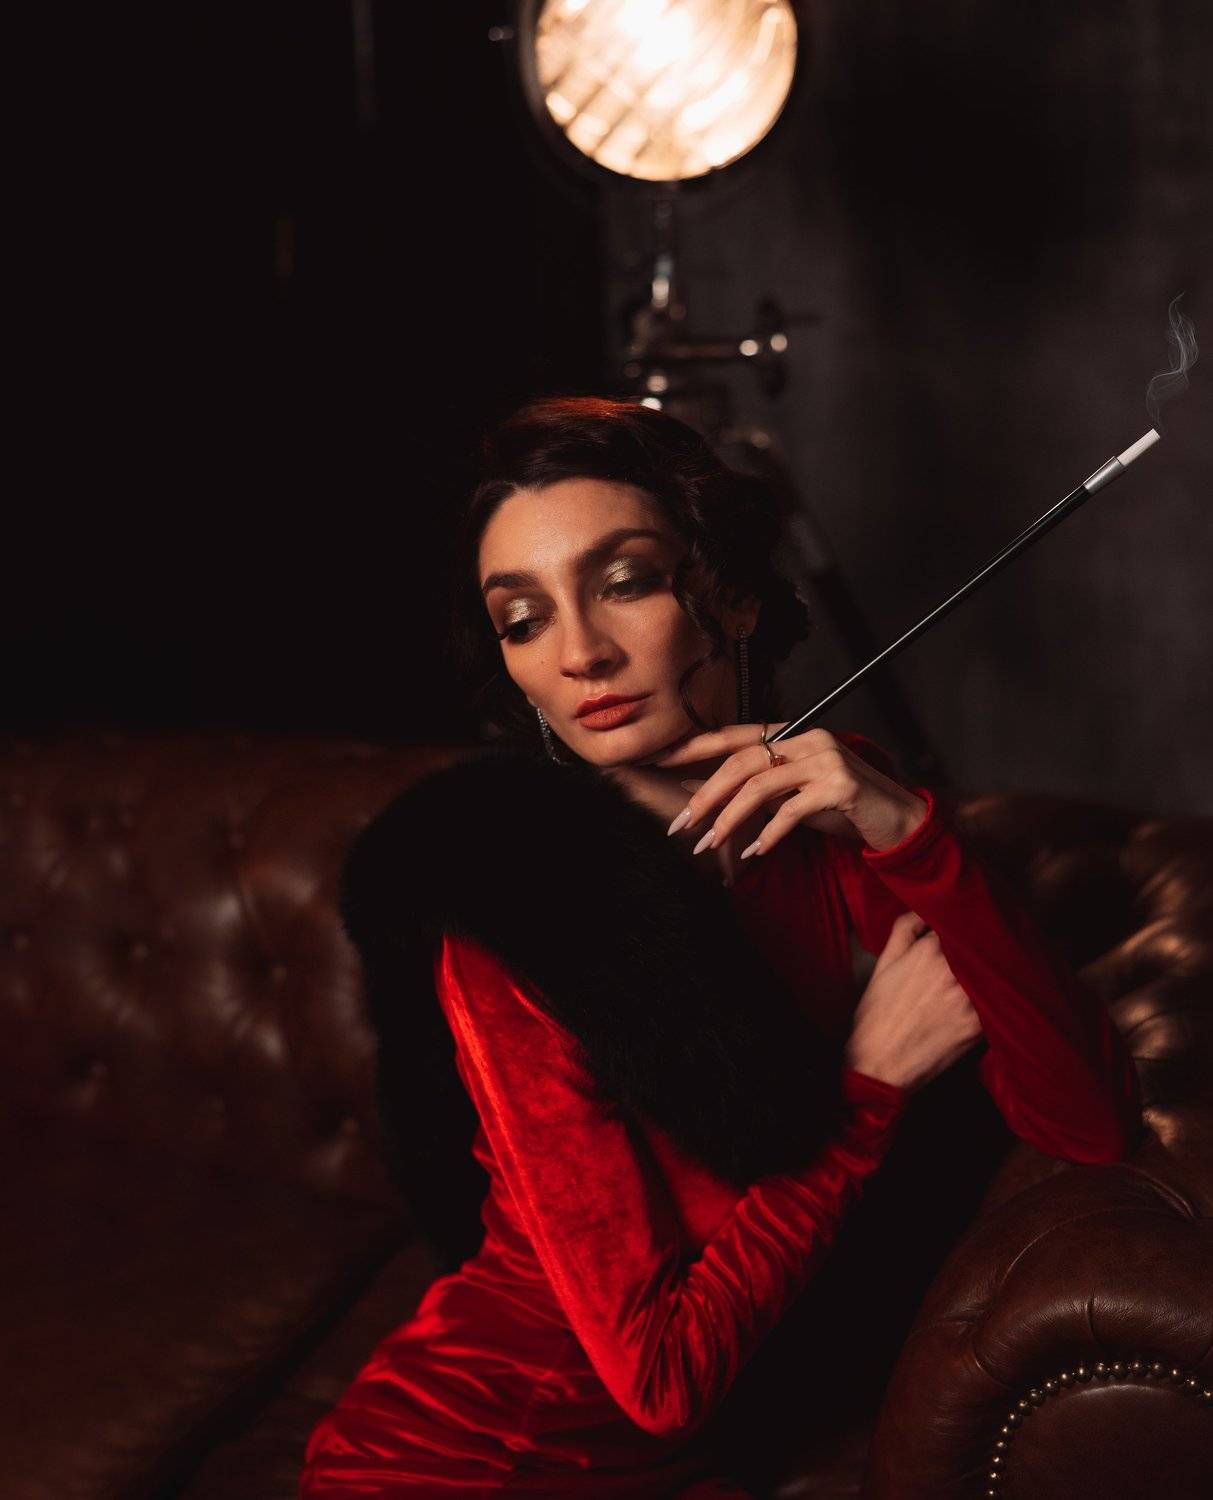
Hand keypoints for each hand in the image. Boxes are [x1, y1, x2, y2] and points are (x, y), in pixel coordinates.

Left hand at [654, 723, 927, 856]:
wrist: (898, 821)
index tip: (656, 760)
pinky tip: (754, 851)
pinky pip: (792, 810)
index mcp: (792, 732)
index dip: (692, 747)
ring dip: (729, 817)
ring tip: (710, 844)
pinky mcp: (841, 785)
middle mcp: (808, 737)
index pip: (732, 736)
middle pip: (741, 761)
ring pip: (760, 784)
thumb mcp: (787, 795)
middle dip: (705, 795)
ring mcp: (826, 759)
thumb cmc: (840, 808)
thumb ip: (748, 787)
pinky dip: (768, 832)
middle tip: (681, 826)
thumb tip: (694, 787)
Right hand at [844, 911, 983, 1092]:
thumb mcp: (883, 964)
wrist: (881, 1063)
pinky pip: (996, 1002)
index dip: (962, 927)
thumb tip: (924, 912)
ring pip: (992, 972)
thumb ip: (904, 930)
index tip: (965, 930)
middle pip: (981, 946)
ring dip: (992, 969)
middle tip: (983, 947)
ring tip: (991, 970)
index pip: (960, 924)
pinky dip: (995, 998)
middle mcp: (953, 970)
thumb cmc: (877, 1014)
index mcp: (929, 951)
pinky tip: (990, 999)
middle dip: (981, 945)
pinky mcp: (979, 1025)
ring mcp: (970, 998)